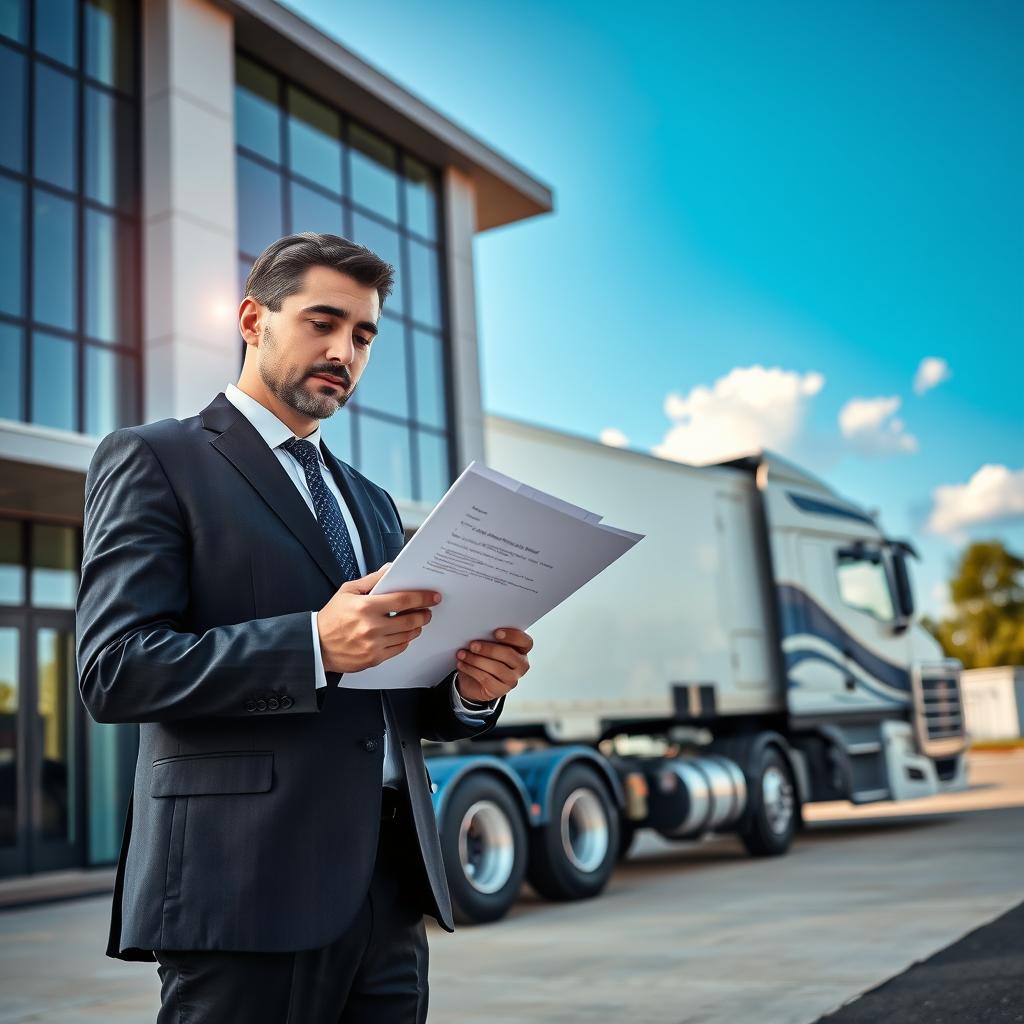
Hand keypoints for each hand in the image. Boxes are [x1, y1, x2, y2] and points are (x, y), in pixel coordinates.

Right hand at [316, 564, 440, 672]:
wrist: (317, 645)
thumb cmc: (332, 617)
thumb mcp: (348, 591)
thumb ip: (372, 580)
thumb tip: (391, 569)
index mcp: (365, 607)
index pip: (403, 600)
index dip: (422, 597)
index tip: (432, 597)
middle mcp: (371, 627)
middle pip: (410, 620)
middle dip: (424, 614)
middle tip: (427, 610)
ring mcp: (374, 645)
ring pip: (407, 636)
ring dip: (416, 627)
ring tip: (415, 621)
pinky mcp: (374, 658)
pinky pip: (399, 649)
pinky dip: (404, 640)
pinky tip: (402, 634)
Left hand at [454, 627, 532, 702]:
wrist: (474, 681)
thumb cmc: (485, 656)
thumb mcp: (489, 645)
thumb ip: (490, 638)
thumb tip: (478, 632)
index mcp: (522, 649)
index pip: (525, 642)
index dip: (513, 636)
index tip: (496, 632)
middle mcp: (521, 665)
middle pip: (509, 655)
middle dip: (489, 649)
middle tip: (472, 645)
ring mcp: (512, 679)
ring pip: (496, 668)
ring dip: (476, 660)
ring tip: (462, 654)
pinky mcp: (500, 690)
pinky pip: (486, 679)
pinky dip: (471, 670)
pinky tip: (461, 664)